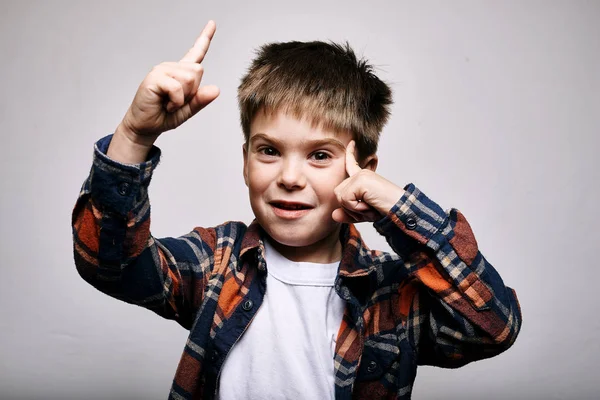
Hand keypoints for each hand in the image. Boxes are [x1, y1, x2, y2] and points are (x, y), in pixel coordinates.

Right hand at [117, 21, 219, 148]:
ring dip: (183, 97)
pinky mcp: (154, 77)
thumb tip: (216, 89)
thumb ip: (201, 101)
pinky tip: (165, 104)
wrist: (144, 126)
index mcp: (181, 73)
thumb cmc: (163, 116)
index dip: (205, 38)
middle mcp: (172, 67)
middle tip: (177, 101)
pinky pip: (177, 87)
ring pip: (189, 79)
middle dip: (193, 91)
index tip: (212, 23)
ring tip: (169, 103)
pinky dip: (175, 101)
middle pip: (198, 71)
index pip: (196, 52)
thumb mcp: (188, 111)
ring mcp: (162, 70)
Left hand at [332, 141, 404, 222]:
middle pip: (338, 193)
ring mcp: (360, 176)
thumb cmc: (385, 209)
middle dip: (349, 207)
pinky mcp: (360, 182)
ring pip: (340, 198)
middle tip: (367, 209)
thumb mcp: (363, 214)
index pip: (352, 165)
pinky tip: (369, 205)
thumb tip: (333, 215)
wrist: (400, 209)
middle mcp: (361, 174)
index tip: (352, 142)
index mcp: (364, 177)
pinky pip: (346, 200)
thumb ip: (348, 214)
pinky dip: (356, 209)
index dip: (350, 154)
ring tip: (369, 206)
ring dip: (353, 209)